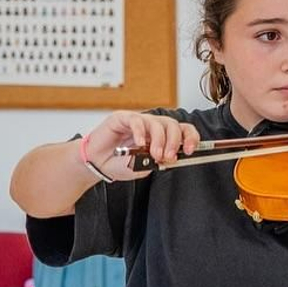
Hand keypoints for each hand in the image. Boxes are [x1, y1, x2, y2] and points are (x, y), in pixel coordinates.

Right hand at [81, 112, 199, 180]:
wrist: (97, 164)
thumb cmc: (119, 164)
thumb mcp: (142, 168)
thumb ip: (155, 163)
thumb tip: (168, 158)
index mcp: (161, 138)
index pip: (182, 131)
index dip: (190, 138)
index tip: (190, 150)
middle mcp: (152, 127)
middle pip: (173, 125)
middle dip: (174, 142)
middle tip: (168, 156)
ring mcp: (139, 122)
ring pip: (157, 123)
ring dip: (159, 140)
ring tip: (154, 154)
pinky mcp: (123, 118)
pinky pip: (136, 120)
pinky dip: (140, 132)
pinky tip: (138, 143)